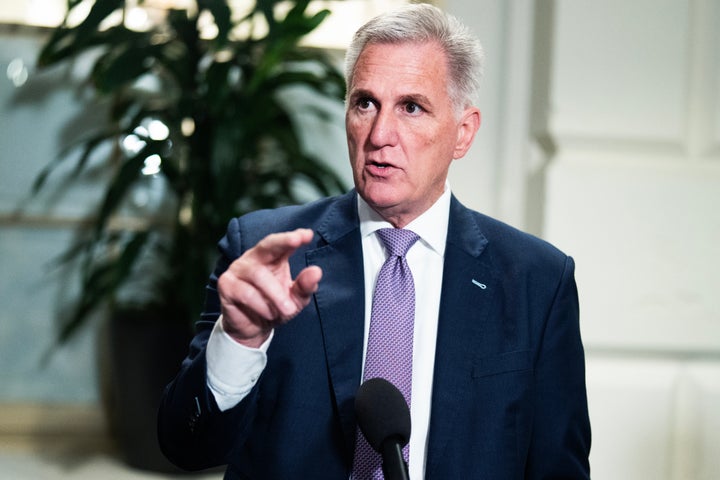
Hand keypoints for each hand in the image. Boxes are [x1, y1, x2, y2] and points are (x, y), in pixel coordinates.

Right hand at [217, 228, 321, 347]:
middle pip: (267, 245)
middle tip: (296, 240)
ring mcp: (238, 269)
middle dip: (282, 241)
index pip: (283, 243)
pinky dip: (261, 305)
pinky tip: (269, 314)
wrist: (252, 329)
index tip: (308, 234)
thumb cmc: (275, 308)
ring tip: (288, 309)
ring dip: (276, 294)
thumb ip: (305, 287)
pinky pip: (246, 292)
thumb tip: (316, 271)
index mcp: (272, 257)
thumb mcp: (295, 300)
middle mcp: (254, 258)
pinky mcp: (226, 284)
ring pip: (259, 275)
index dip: (294, 237)